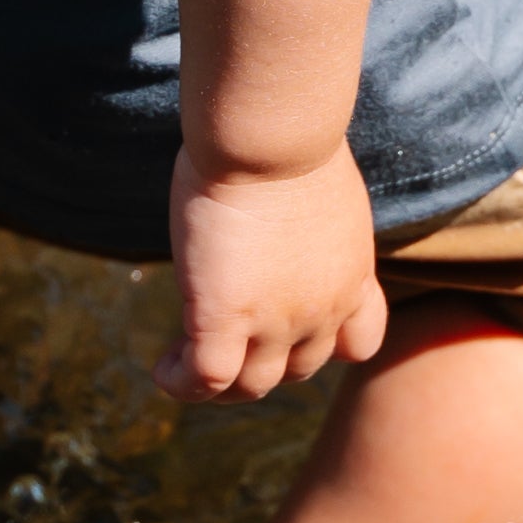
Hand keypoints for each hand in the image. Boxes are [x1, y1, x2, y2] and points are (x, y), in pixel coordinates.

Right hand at [158, 144, 389, 404]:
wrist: (272, 137)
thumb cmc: (289, 138)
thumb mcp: (319, 187)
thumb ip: (308, 218)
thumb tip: (280, 203)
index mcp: (352, 275)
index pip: (358, 343)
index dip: (325, 345)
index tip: (290, 324)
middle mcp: (323, 309)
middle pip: (298, 369)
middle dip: (261, 359)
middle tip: (224, 330)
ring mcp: (277, 320)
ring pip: (252, 385)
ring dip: (222, 382)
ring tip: (186, 357)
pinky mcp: (226, 318)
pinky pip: (206, 378)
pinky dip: (183, 383)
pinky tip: (164, 367)